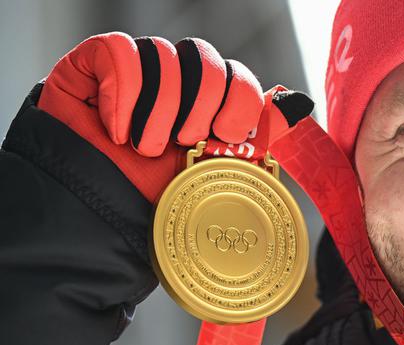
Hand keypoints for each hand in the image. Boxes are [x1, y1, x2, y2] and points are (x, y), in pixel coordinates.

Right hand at [37, 32, 311, 201]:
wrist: (95, 221)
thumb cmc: (153, 202)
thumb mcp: (215, 173)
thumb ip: (256, 136)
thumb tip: (300, 103)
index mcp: (207, 101)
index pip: (236, 73)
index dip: (238, 97)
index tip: (226, 133)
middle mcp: (173, 80)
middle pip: (204, 56)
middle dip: (201, 103)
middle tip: (184, 143)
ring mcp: (133, 70)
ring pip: (163, 53)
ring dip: (160, 109)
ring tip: (145, 147)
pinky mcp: (91, 65)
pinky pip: (119, 51)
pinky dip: (122, 94)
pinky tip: (116, 130)